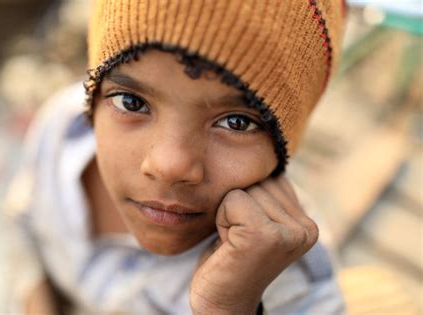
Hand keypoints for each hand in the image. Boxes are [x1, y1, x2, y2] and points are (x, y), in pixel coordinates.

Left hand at [189, 175, 318, 313]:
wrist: (220, 302)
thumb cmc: (231, 257)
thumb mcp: (256, 220)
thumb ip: (266, 194)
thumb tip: (262, 152)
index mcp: (307, 222)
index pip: (270, 177)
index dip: (247, 200)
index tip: (246, 232)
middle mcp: (306, 228)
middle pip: (257, 180)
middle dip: (237, 205)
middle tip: (238, 238)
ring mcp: (289, 232)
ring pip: (244, 188)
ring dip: (228, 213)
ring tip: (235, 241)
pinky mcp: (266, 236)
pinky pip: (233, 199)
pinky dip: (222, 218)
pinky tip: (229, 243)